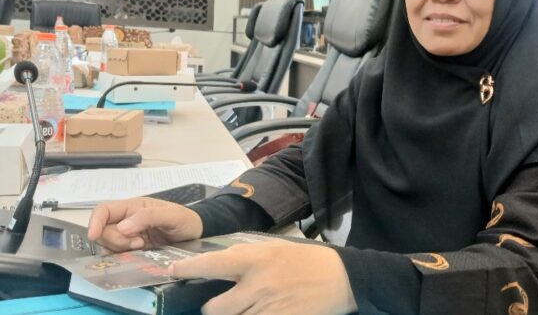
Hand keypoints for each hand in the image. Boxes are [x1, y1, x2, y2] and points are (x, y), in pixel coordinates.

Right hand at [87, 197, 202, 250]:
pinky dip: (123, 257)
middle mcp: (127, 221)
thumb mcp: (172, 214)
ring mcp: (129, 236)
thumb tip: (123, 227)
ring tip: (143, 247)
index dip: (94, 221)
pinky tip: (139, 255)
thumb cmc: (185, 219)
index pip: (104, 210)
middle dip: (115, 239)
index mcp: (133, 207)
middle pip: (103, 230)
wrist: (196, 233)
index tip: (93, 235)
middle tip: (138, 243)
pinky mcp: (133, 250)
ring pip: (108, 244)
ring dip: (121, 249)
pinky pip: (118, 255)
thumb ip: (148, 217)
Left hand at [170, 238, 357, 314]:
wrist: (343, 277)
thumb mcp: (277, 249)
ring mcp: (268, 307)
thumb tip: (219, 268)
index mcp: (256, 259)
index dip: (189, 269)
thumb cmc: (308, 260)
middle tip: (224, 304)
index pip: (213, 264)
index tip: (173, 271)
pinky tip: (263, 311)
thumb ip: (248, 259)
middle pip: (214, 309)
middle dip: (215, 309)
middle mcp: (257, 284)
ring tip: (250, 307)